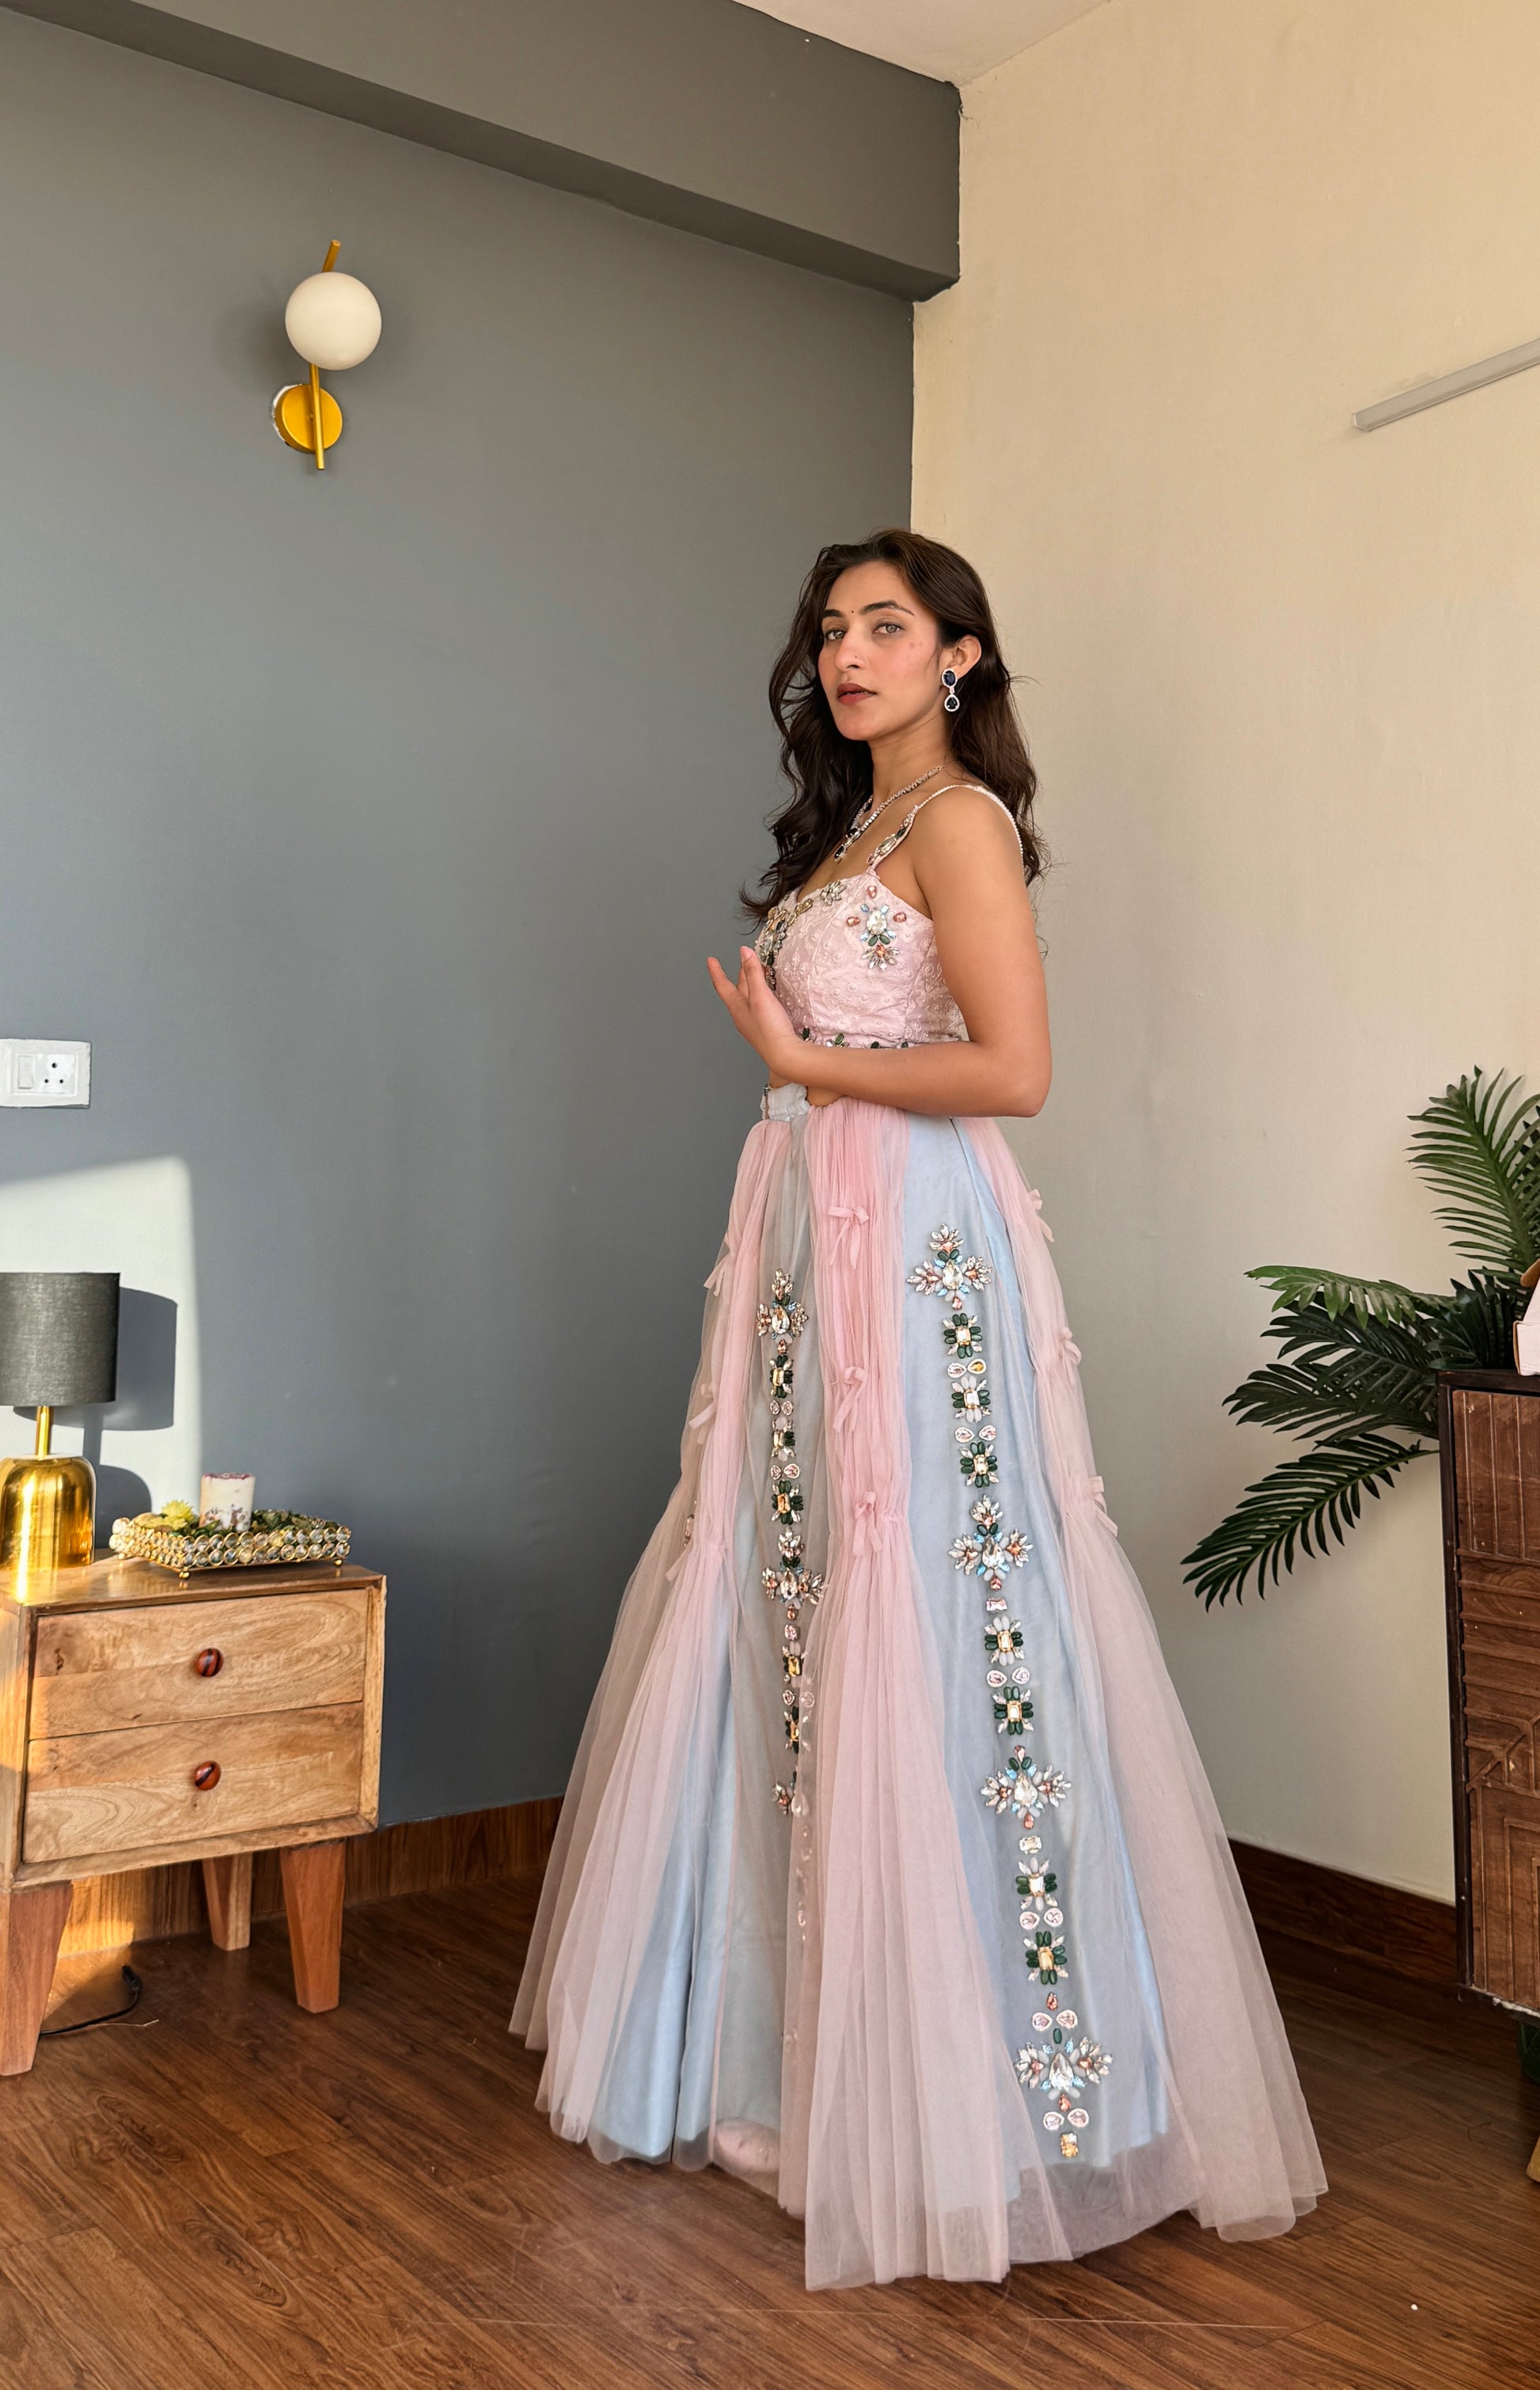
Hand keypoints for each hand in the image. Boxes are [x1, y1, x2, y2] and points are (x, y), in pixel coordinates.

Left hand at [707, 945, 803, 1078]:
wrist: (784, 1055)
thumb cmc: (769, 1029)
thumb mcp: (760, 996)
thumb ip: (753, 973)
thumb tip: (745, 953)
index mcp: (736, 1007)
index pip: (722, 985)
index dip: (716, 971)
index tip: (711, 960)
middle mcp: (741, 1016)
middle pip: (737, 990)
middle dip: (740, 974)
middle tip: (743, 961)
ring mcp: (752, 1024)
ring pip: (748, 999)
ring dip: (751, 984)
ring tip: (757, 974)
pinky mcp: (764, 1029)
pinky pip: (758, 1007)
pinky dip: (760, 996)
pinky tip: (767, 998)